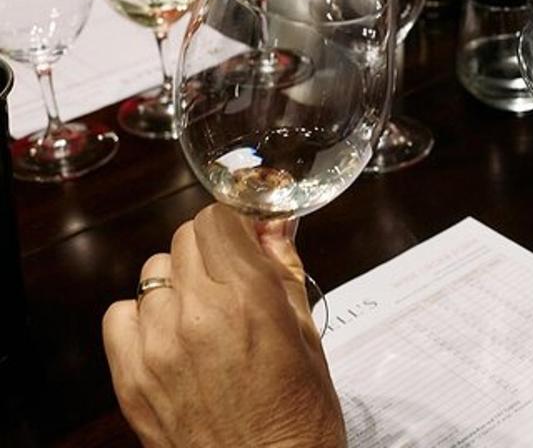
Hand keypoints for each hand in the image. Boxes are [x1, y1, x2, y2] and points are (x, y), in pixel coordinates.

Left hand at [102, 204, 345, 447]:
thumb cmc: (299, 415)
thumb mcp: (307, 332)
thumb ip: (284, 268)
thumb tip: (274, 224)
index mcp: (249, 298)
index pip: (219, 219)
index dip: (236, 224)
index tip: (248, 237)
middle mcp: (197, 313)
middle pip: (186, 239)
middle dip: (213, 251)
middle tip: (234, 279)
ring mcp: (158, 345)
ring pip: (155, 273)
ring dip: (181, 283)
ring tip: (206, 315)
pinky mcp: (131, 376)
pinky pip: (121, 313)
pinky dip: (144, 316)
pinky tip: (172, 335)